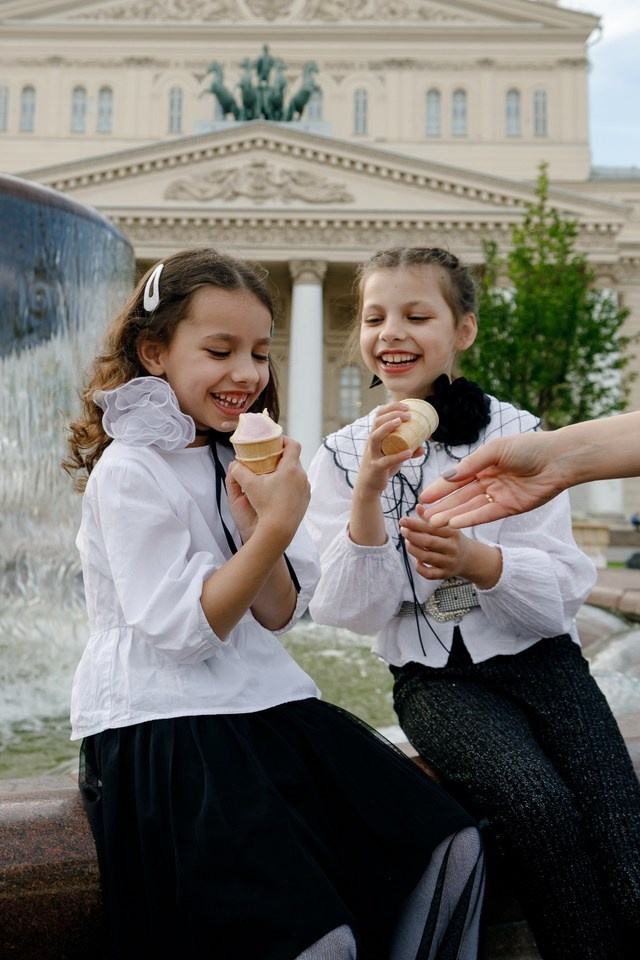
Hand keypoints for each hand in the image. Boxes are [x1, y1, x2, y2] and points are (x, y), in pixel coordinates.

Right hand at [227, 436, 309, 547]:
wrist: (279, 530)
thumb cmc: (265, 506)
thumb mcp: (249, 486)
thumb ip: (239, 471)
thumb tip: (233, 463)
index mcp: (291, 468)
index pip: (293, 445)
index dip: (283, 439)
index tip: (273, 441)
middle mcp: (302, 476)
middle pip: (294, 458)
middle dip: (281, 456)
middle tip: (268, 458)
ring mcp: (305, 489)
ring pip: (296, 473)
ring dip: (286, 471)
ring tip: (271, 475)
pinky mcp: (306, 500)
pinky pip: (298, 485)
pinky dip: (289, 484)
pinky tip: (278, 491)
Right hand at [354, 401, 421, 498]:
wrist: (368, 485)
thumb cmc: (381, 467)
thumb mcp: (394, 457)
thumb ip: (407, 451)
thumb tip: (423, 447)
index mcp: (375, 436)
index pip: (379, 415)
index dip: (391, 407)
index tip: (406, 406)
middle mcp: (371, 443)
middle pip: (376, 423)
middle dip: (391, 414)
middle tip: (408, 414)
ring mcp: (372, 455)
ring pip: (375, 437)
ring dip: (388, 427)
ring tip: (401, 422)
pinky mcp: (376, 467)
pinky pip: (386, 460)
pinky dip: (398, 456)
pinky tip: (409, 452)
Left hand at [399, 510, 472, 580]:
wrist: (469, 558)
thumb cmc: (452, 538)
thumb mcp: (446, 526)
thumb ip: (432, 517)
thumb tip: (418, 506)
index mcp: (453, 533)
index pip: (432, 527)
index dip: (415, 523)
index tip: (402, 520)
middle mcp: (452, 548)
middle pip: (428, 542)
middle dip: (411, 536)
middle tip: (403, 530)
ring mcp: (449, 562)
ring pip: (426, 557)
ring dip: (412, 549)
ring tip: (407, 542)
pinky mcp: (446, 574)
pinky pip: (428, 574)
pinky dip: (419, 567)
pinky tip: (416, 560)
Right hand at [418, 434, 562, 527]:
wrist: (558, 459)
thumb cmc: (529, 447)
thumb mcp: (496, 450)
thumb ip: (472, 464)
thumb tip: (448, 477)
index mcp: (484, 464)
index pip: (456, 479)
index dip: (439, 488)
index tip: (423, 498)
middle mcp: (489, 481)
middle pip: (460, 496)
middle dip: (442, 506)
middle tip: (423, 516)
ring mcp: (499, 495)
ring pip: (470, 507)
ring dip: (452, 515)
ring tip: (434, 523)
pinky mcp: (510, 507)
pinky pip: (486, 515)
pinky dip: (470, 519)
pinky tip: (454, 523)